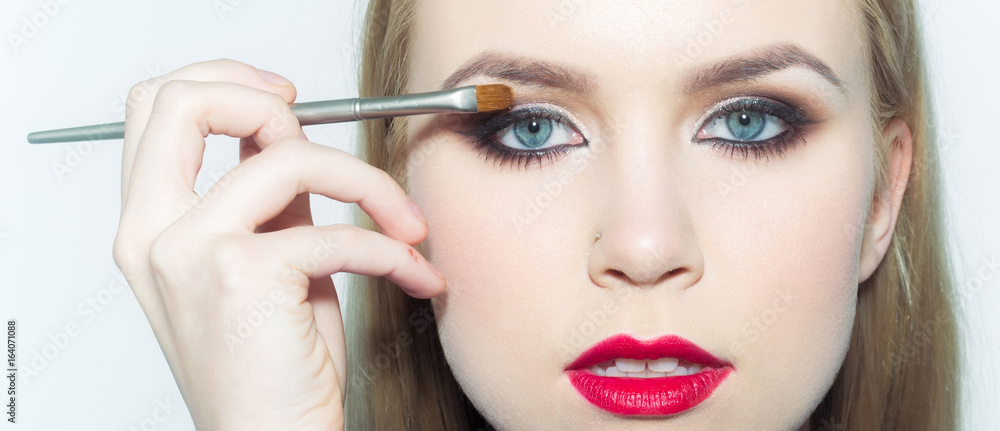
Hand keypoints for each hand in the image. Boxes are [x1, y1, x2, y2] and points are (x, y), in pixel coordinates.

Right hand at [112, 59, 444, 429]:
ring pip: (290, 156)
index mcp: (149, 225)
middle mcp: (154, 233)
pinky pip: (338, 231)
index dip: (228, 84)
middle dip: (271, 100)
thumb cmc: (273, 370)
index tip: (287, 103)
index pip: (158, 108)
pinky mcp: (243, 276)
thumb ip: (270, 204)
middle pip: (185, 101)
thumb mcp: (266, 266)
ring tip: (408, 226)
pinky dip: (392, 250)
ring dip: (371, 184)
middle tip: (329, 140)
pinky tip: (412, 274)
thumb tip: (300, 145)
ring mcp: (190, 252)